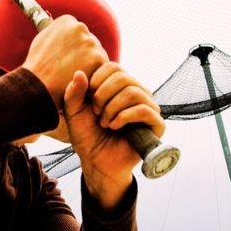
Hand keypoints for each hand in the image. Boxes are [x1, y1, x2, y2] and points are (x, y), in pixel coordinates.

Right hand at [21, 16, 107, 107]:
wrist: (39, 85)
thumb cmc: (37, 66)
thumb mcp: (42, 39)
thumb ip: (57, 31)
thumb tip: (65, 28)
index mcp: (67, 21)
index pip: (79, 32)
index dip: (75, 47)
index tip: (67, 57)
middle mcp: (80, 27)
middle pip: (90, 42)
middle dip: (85, 54)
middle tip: (72, 68)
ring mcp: (90, 42)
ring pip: (98, 53)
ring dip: (91, 64)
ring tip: (75, 75)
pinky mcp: (98, 58)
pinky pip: (102, 66)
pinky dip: (95, 74)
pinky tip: (82, 79)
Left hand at [63, 61, 165, 207]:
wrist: (97, 162)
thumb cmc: (87, 136)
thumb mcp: (74, 112)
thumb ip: (73, 93)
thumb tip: (79, 73)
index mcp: (120, 86)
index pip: (113, 67)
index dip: (96, 81)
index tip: (88, 100)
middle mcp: (137, 93)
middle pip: (123, 77)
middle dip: (103, 95)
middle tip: (96, 113)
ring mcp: (148, 107)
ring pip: (133, 92)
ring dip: (112, 108)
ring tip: (105, 123)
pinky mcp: (157, 124)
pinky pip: (144, 109)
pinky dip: (124, 117)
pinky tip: (114, 126)